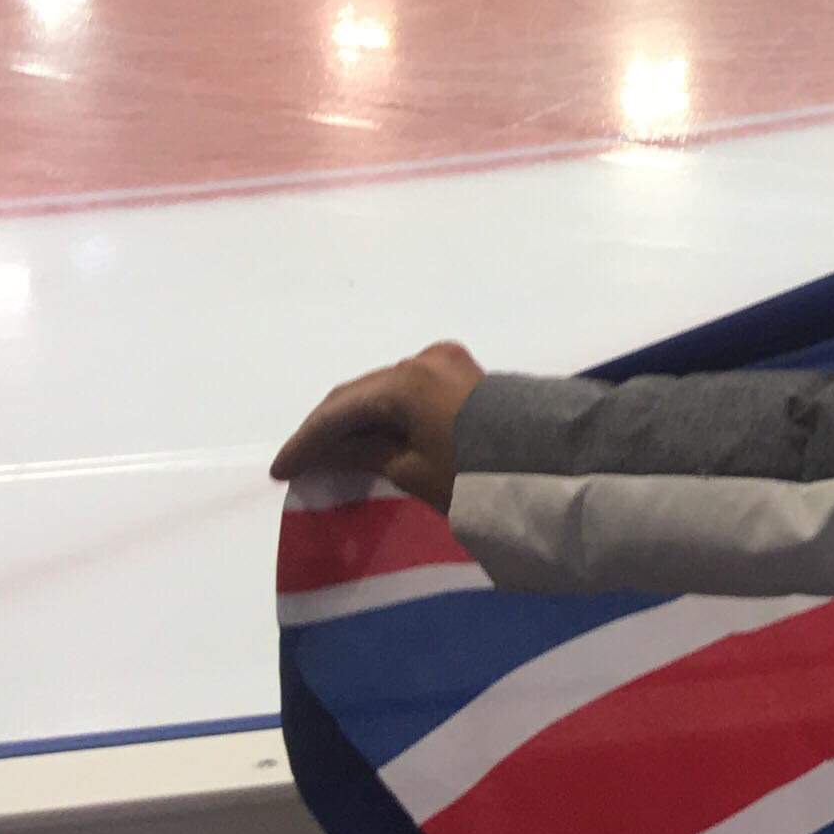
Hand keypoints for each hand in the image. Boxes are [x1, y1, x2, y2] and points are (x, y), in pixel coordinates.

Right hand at [272, 343, 483, 516]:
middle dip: (328, 427)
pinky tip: (367, 436)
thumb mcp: (413, 471)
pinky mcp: (465, 373)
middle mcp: (424, 360)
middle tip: (298, 461)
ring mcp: (448, 362)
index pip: (340, 410)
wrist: (554, 464)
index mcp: (406, 381)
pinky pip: (409, 391)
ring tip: (327, 453)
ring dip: (356, 419)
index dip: (306, 441)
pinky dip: (384, 413)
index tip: (280, 470)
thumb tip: (329, 452)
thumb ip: (364, 455)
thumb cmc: (478, 473)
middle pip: (361, 394)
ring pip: (384, 391)